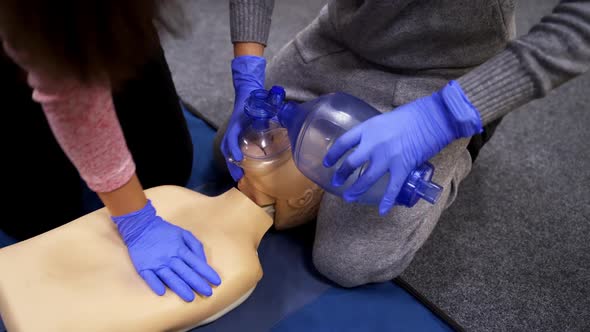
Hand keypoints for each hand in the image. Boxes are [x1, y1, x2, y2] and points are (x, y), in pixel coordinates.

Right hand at [112, 200, 220, 301]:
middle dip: (198, 283)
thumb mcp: (184, 234)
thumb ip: (196, 246)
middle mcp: (169, 257)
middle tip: (208, 293)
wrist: (141, 227)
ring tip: (190, 298)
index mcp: (180, 249)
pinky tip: (162, 292)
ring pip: (170, 278)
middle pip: (185, 272)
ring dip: (180, 288)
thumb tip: (204, 262)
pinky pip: (150, 277)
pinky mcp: (144, 267)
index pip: (196, 263)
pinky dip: (155, 284)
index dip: (207, 272)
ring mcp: (156, 263)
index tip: (216, 282)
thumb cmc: (165, 232)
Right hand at [220, 55, 265, 180]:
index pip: (231, 137)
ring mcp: (232, 133)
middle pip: (226, 149)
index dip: (234, 148)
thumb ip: (275, 112)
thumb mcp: (265, 106)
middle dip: (231, 164)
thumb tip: (289, 121)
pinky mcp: (235, 136)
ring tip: (239, 178)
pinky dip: (235, 160)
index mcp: (237, 122)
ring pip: (227, 151)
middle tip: (239, 177)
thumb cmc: (255, 99)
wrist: (247, 92)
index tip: (239, 158)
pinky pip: (232, 150)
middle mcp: (232, 129)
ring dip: (232, 164)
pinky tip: (243, 170)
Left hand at [323, 81, 482, 214]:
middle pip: (351, 163)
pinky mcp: (402, 167)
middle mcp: (373, 144)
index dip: (333, 154)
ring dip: (356, 190)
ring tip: (349, 198)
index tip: (327, 162)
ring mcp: (387, 157)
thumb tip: (372, 141)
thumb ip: (377, 132)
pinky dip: (387, 201)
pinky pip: (392, 188)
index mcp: (368, 129)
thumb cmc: (414, 113)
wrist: (434, 117)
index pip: (343, 143)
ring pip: (366, 178)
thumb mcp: (386, 118)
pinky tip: (383, 211)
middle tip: (337, 182)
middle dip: (342, 174)